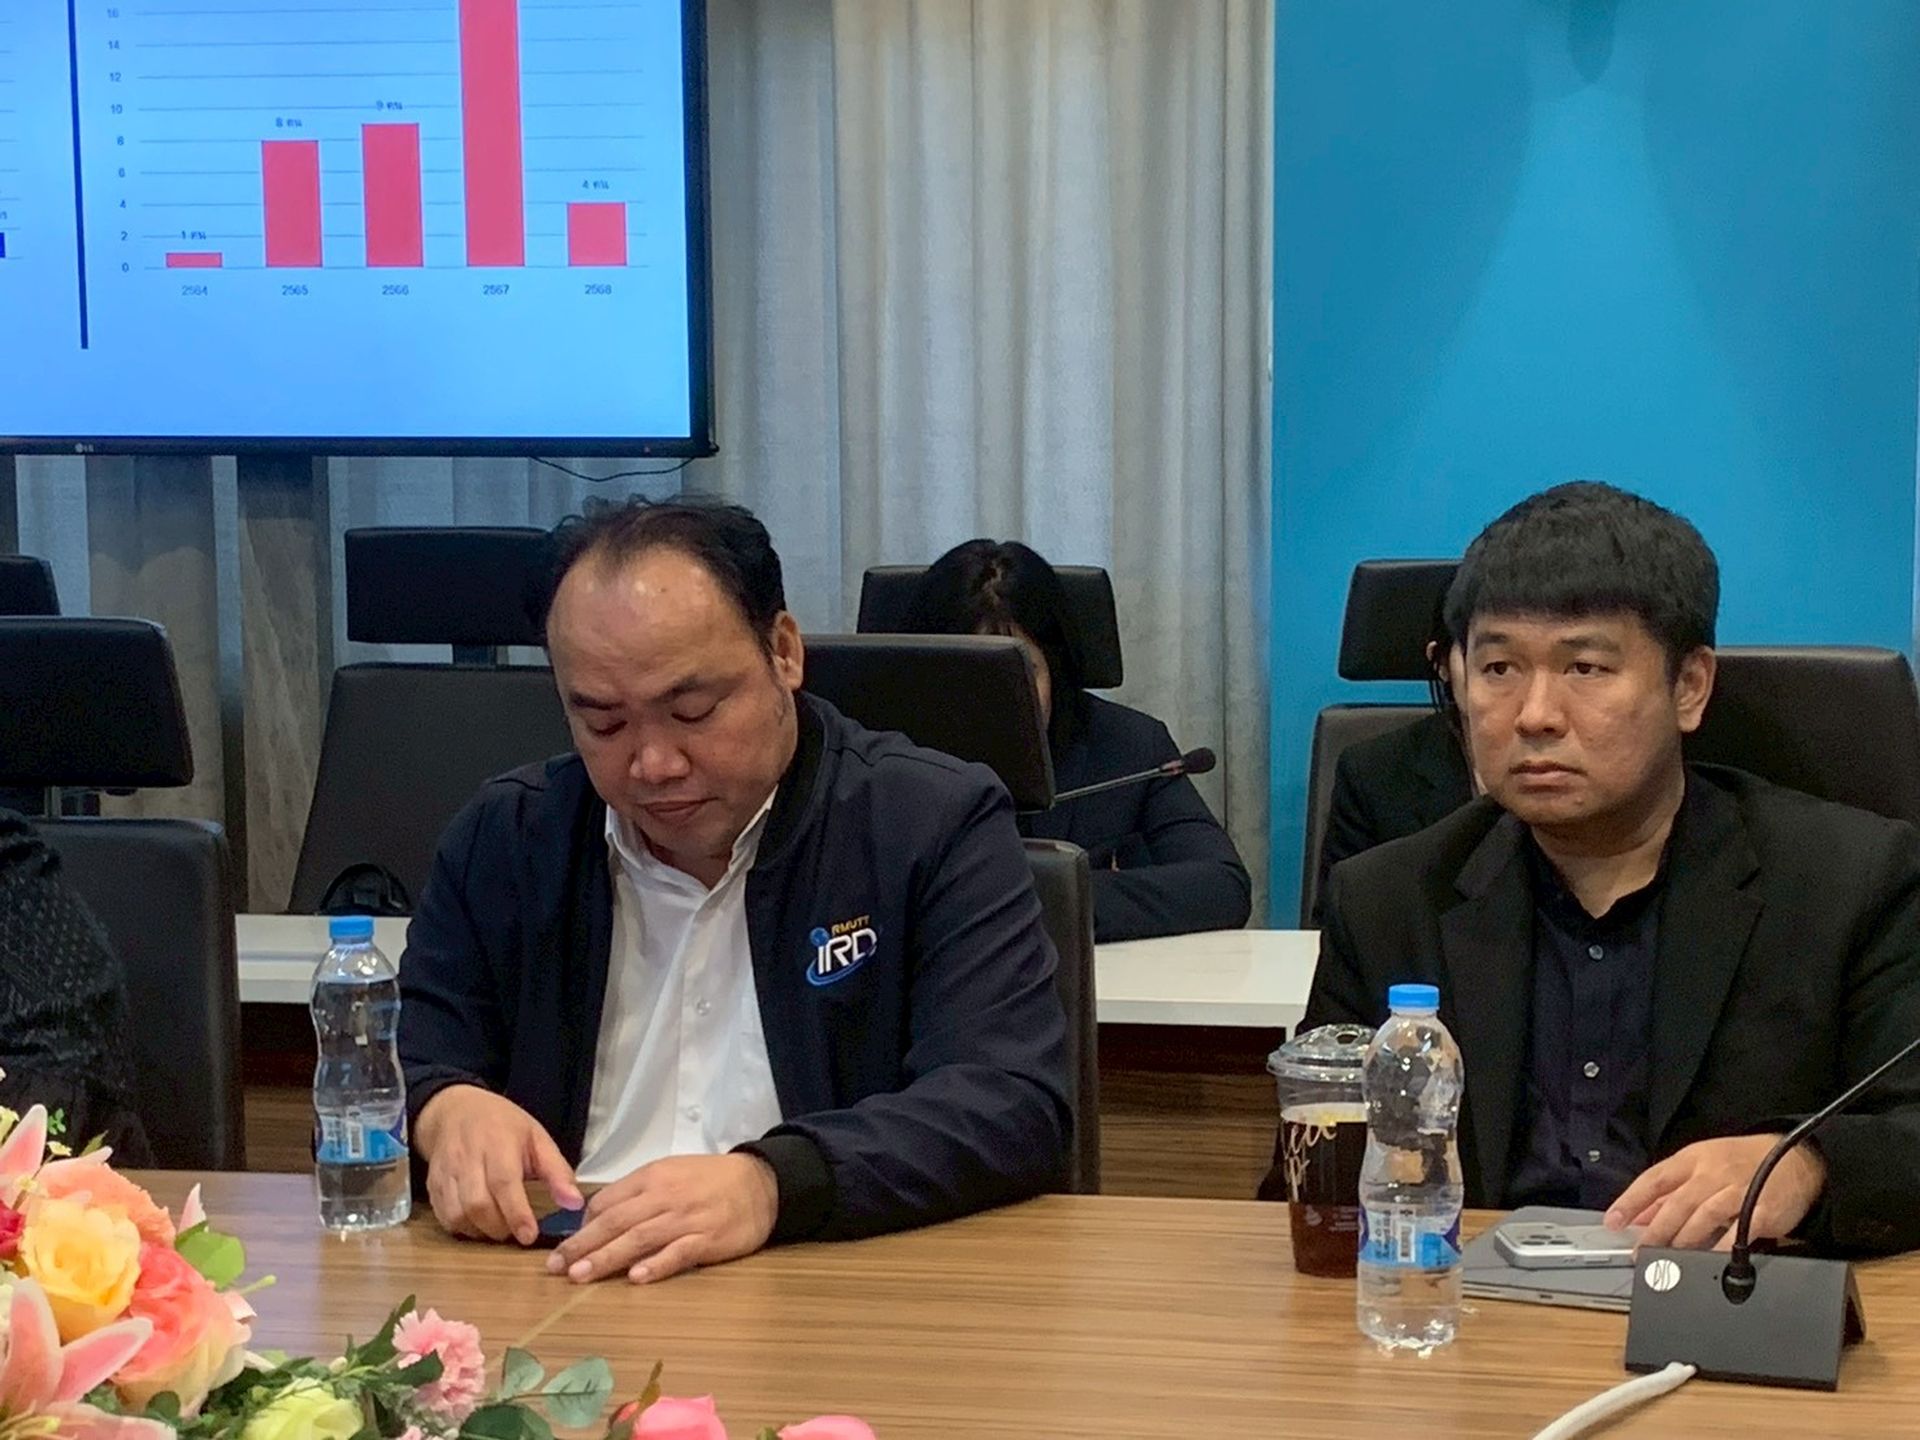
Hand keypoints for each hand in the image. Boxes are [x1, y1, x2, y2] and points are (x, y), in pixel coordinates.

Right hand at [415, 1085, 582, 1244]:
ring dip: (480, 1231)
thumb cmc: (502, 1126)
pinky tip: (478, 1224)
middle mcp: (467, 1158)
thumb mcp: (537, 1139)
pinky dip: (462, 1228)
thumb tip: (575, 1203)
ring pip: (457, 1214)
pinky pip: (443, 1217)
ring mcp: (445, 1172)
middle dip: (499, 1227)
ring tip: (499, 1228)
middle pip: (477, 1204)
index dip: (516, 1213)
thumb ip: (557, 1172)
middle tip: (516, 1233)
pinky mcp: (432, 1185)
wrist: (456, 1110)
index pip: (504, 1182)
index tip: (529, 1236)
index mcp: (498, 1143)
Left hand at [546, 1153, 778, 1284]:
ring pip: (639, 1239)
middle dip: (582, 1244)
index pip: (608, 1201)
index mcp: (653, 1177)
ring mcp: (687, 1219)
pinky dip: (657, 1266)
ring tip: (581, 1276)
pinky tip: (637, 1279)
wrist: (760, 1183)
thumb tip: (600, 1218)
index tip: (568, 1246)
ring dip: (607, 1258)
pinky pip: (678, 1253)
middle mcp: (665, 1196)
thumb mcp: (671, 1173)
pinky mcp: (708, 1239)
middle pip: (616, 1222)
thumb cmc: (710, 1180)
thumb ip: (638, 1193)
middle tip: (556, 1266)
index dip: (584, 1224)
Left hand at [1606, 1135, 1826, 1251]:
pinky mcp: (1762, 1210)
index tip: (1614, 1222)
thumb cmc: (1743, 1162)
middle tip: (1639, 1252)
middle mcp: (1712, 1173)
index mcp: (1693, 1159)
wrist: (1797, 1159)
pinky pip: (1737, 1231)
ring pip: (1702, 1217)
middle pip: (1676, 1203)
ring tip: (1667, 1259)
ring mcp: (1738, 1190)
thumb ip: (1670, 1190)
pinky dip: (1721, 1247)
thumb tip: (1638, 1214)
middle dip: (1654, 1231)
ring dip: (1682, 1240)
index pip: (1654, 1179)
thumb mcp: (1702, 1165)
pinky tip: (1707, 1260)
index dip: (1631, 1201)